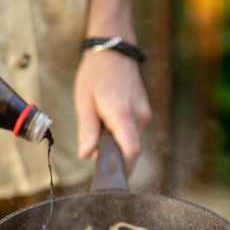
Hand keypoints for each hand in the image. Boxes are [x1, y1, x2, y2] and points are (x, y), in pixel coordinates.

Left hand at [74, 49, 151, 175]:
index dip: (123, 169)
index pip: (131, 150)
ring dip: (117, 144)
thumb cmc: (95, 74)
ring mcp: (144, 114)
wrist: (113, 51)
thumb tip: (87, 155)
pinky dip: (121, 135)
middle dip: (116, 158)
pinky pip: (133, 132)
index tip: (111, 178)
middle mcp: (139, 116)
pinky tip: (107, 124)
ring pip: (132, 141)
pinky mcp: (144, 112)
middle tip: (96, 157)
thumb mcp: (84, 102)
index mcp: (122, 113)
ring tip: (99, 132)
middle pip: (131, 150)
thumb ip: (88, 131)